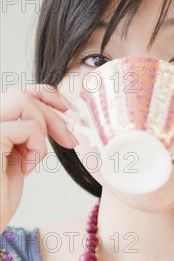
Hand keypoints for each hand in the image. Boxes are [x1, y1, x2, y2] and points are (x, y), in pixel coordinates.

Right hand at [0, 84, 77, 231]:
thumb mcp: (16, 158)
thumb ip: (25, 135)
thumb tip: (54, 116)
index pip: (17, 92)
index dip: (44, 95)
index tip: (66, 111)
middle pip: (22, 93)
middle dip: (54, 114)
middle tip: (70, 141)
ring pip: (23, 101)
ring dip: (44, 128)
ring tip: (36, 157)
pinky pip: (28, 127)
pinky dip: (37, 147)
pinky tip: (26, 168)